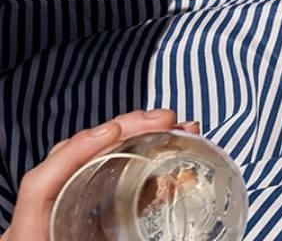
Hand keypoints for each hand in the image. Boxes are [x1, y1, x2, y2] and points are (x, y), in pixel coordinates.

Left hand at [2, 110, 196, 240]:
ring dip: (130, 142)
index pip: (40, 186)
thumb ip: (124, 238)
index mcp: (31, 240)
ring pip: (86, 167)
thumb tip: (182, 224)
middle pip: (67, 161)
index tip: (117, 131)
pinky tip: (162, 165)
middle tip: (166, 120)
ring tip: (172, 130)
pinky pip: (99, 185)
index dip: (76, 153)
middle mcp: (38, 225)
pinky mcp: (75, 226)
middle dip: (119, 132)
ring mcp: (56, 221)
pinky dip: (131, 168)